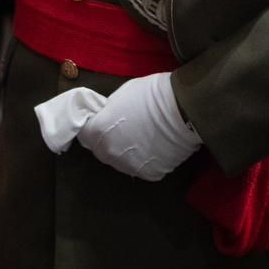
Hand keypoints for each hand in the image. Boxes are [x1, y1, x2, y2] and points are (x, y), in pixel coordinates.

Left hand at [77, 72, 200, 181]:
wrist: (184, 108)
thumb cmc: (151, 94)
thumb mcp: (121, 95)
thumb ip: (108, 112)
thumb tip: (106, 119)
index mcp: (99, 132)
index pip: (85, 134)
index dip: (91, 126)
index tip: (99, 121)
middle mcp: (110, 153)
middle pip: (101, 150)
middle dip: (106, 141)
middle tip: (120, 129)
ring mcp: (130, 167)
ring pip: (120, 161)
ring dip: (124, 152)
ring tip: (140, 138)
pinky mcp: (150, 174)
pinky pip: (141, 167)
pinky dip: (144, 159)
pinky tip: (155, 146)